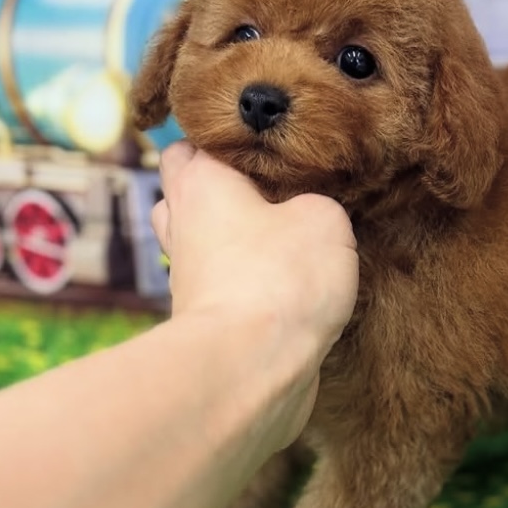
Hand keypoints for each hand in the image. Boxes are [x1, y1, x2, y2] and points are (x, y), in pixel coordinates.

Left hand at [152, 144, 357, 445]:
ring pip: (205, 243)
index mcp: (200, 184)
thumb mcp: (324, 217)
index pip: (191, 143)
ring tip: (286, 237)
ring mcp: (191, 279)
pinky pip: (227, 287)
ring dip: (236, 239)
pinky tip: (290, 285)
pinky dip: (250, 283)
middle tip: (274, 188)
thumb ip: (319, 202)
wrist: (252, 368)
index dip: (225, 139)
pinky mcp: (211, 322)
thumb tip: (311, 216)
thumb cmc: (279, 279)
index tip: (265, 142)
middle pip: (187, 193)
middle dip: (224, 189)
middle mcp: (184, 227)